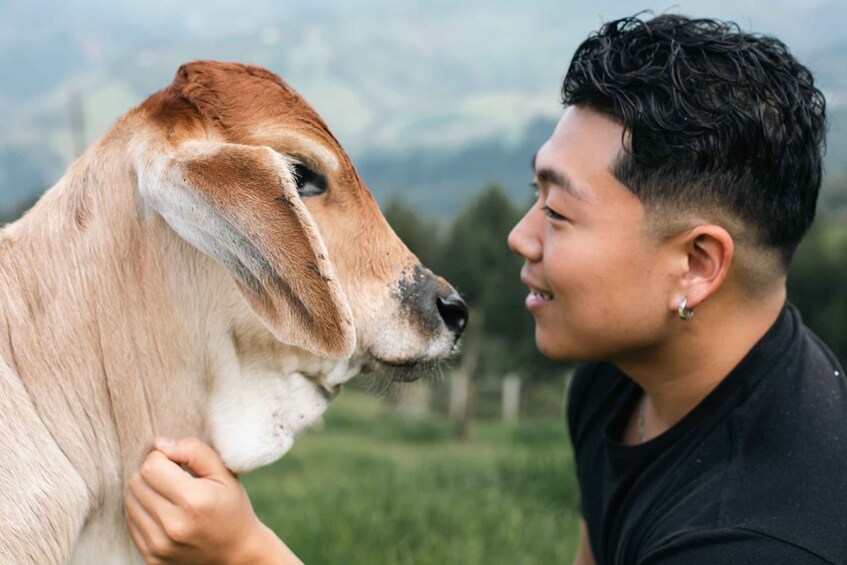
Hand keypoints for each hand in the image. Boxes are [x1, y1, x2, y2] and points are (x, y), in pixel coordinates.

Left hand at [124, 437, 300, 563]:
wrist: (237, 553)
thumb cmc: (232, 507)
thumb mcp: (224, 473)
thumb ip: (194, 451)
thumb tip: (159, 443)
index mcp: (194, 501)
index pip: (150, 466)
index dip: (162, 458)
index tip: (178, 463)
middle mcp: (173, 526)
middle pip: (136, 482)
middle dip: (152, 473)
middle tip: (174, 478)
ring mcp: (160, 546)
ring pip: (130, 501)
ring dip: (146, 492)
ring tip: (169, 495)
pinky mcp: (151, 558)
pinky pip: (131, 523)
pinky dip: (144, 512)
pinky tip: (165, 512)